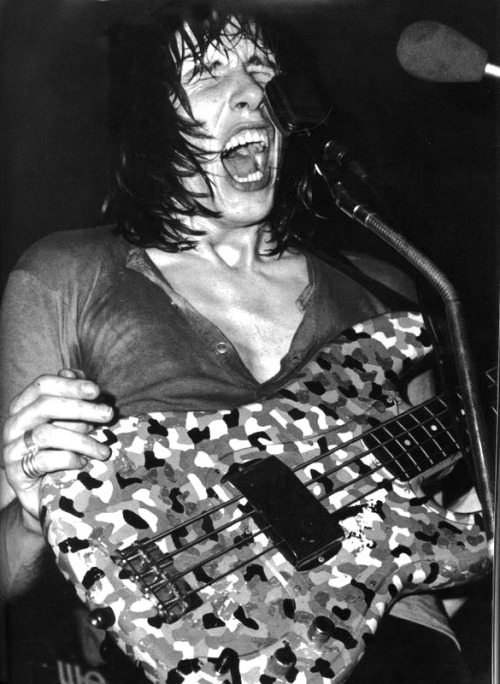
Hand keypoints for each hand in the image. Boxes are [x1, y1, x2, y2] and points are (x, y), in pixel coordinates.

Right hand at [2, 369, 112, 532]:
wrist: (44, 494)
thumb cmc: (61, 450)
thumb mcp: (69, 422)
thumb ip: (72, 398)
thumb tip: (75, 371)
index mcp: (24, 406)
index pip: (43, 385)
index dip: (70, 385)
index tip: (97, 390)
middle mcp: (13, 424)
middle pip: (45, 405)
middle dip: (82, 408)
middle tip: (109, 414)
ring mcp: (11, 448)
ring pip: (47, 433)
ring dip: (82, 439)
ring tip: (104, 450)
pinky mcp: (16, 472)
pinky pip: (45, 460)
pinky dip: (69, 460)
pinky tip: (84, 464)